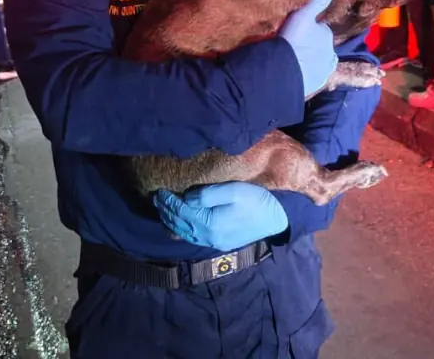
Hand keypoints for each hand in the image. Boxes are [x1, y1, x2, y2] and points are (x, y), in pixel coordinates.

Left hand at [154, 182, 288, 251]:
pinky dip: (182, 230)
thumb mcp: (233, 191)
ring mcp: (214, 242)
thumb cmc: (256, 201)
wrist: (277, 219)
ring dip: (171, 221)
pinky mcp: (220, 243)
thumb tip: (187, 198)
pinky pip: (194, 238)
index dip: (168, 201)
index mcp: (209, 222)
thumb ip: (207, 194)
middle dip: (166, 211)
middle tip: (156, 199)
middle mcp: (208, 236)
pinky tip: (178, 226)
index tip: (159, 191)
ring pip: (185, 233)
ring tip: (162, 210)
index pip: (181, 211)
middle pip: (179, 223)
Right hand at [278, 0, 338, 96]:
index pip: (319, 29)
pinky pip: (317, 75)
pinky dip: (312, 72)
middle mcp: (330, 51)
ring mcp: (325, 68)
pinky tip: (301, 71)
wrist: (285, 70)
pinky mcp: (319, 82)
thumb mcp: (302, 15)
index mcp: (326, 34)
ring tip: (296, 59)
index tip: (298, 31)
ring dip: (312, 59)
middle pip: (320, 44)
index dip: (309, 29)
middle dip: (312, 44)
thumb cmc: (293, 40)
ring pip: (320, 60)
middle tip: (295, 44)